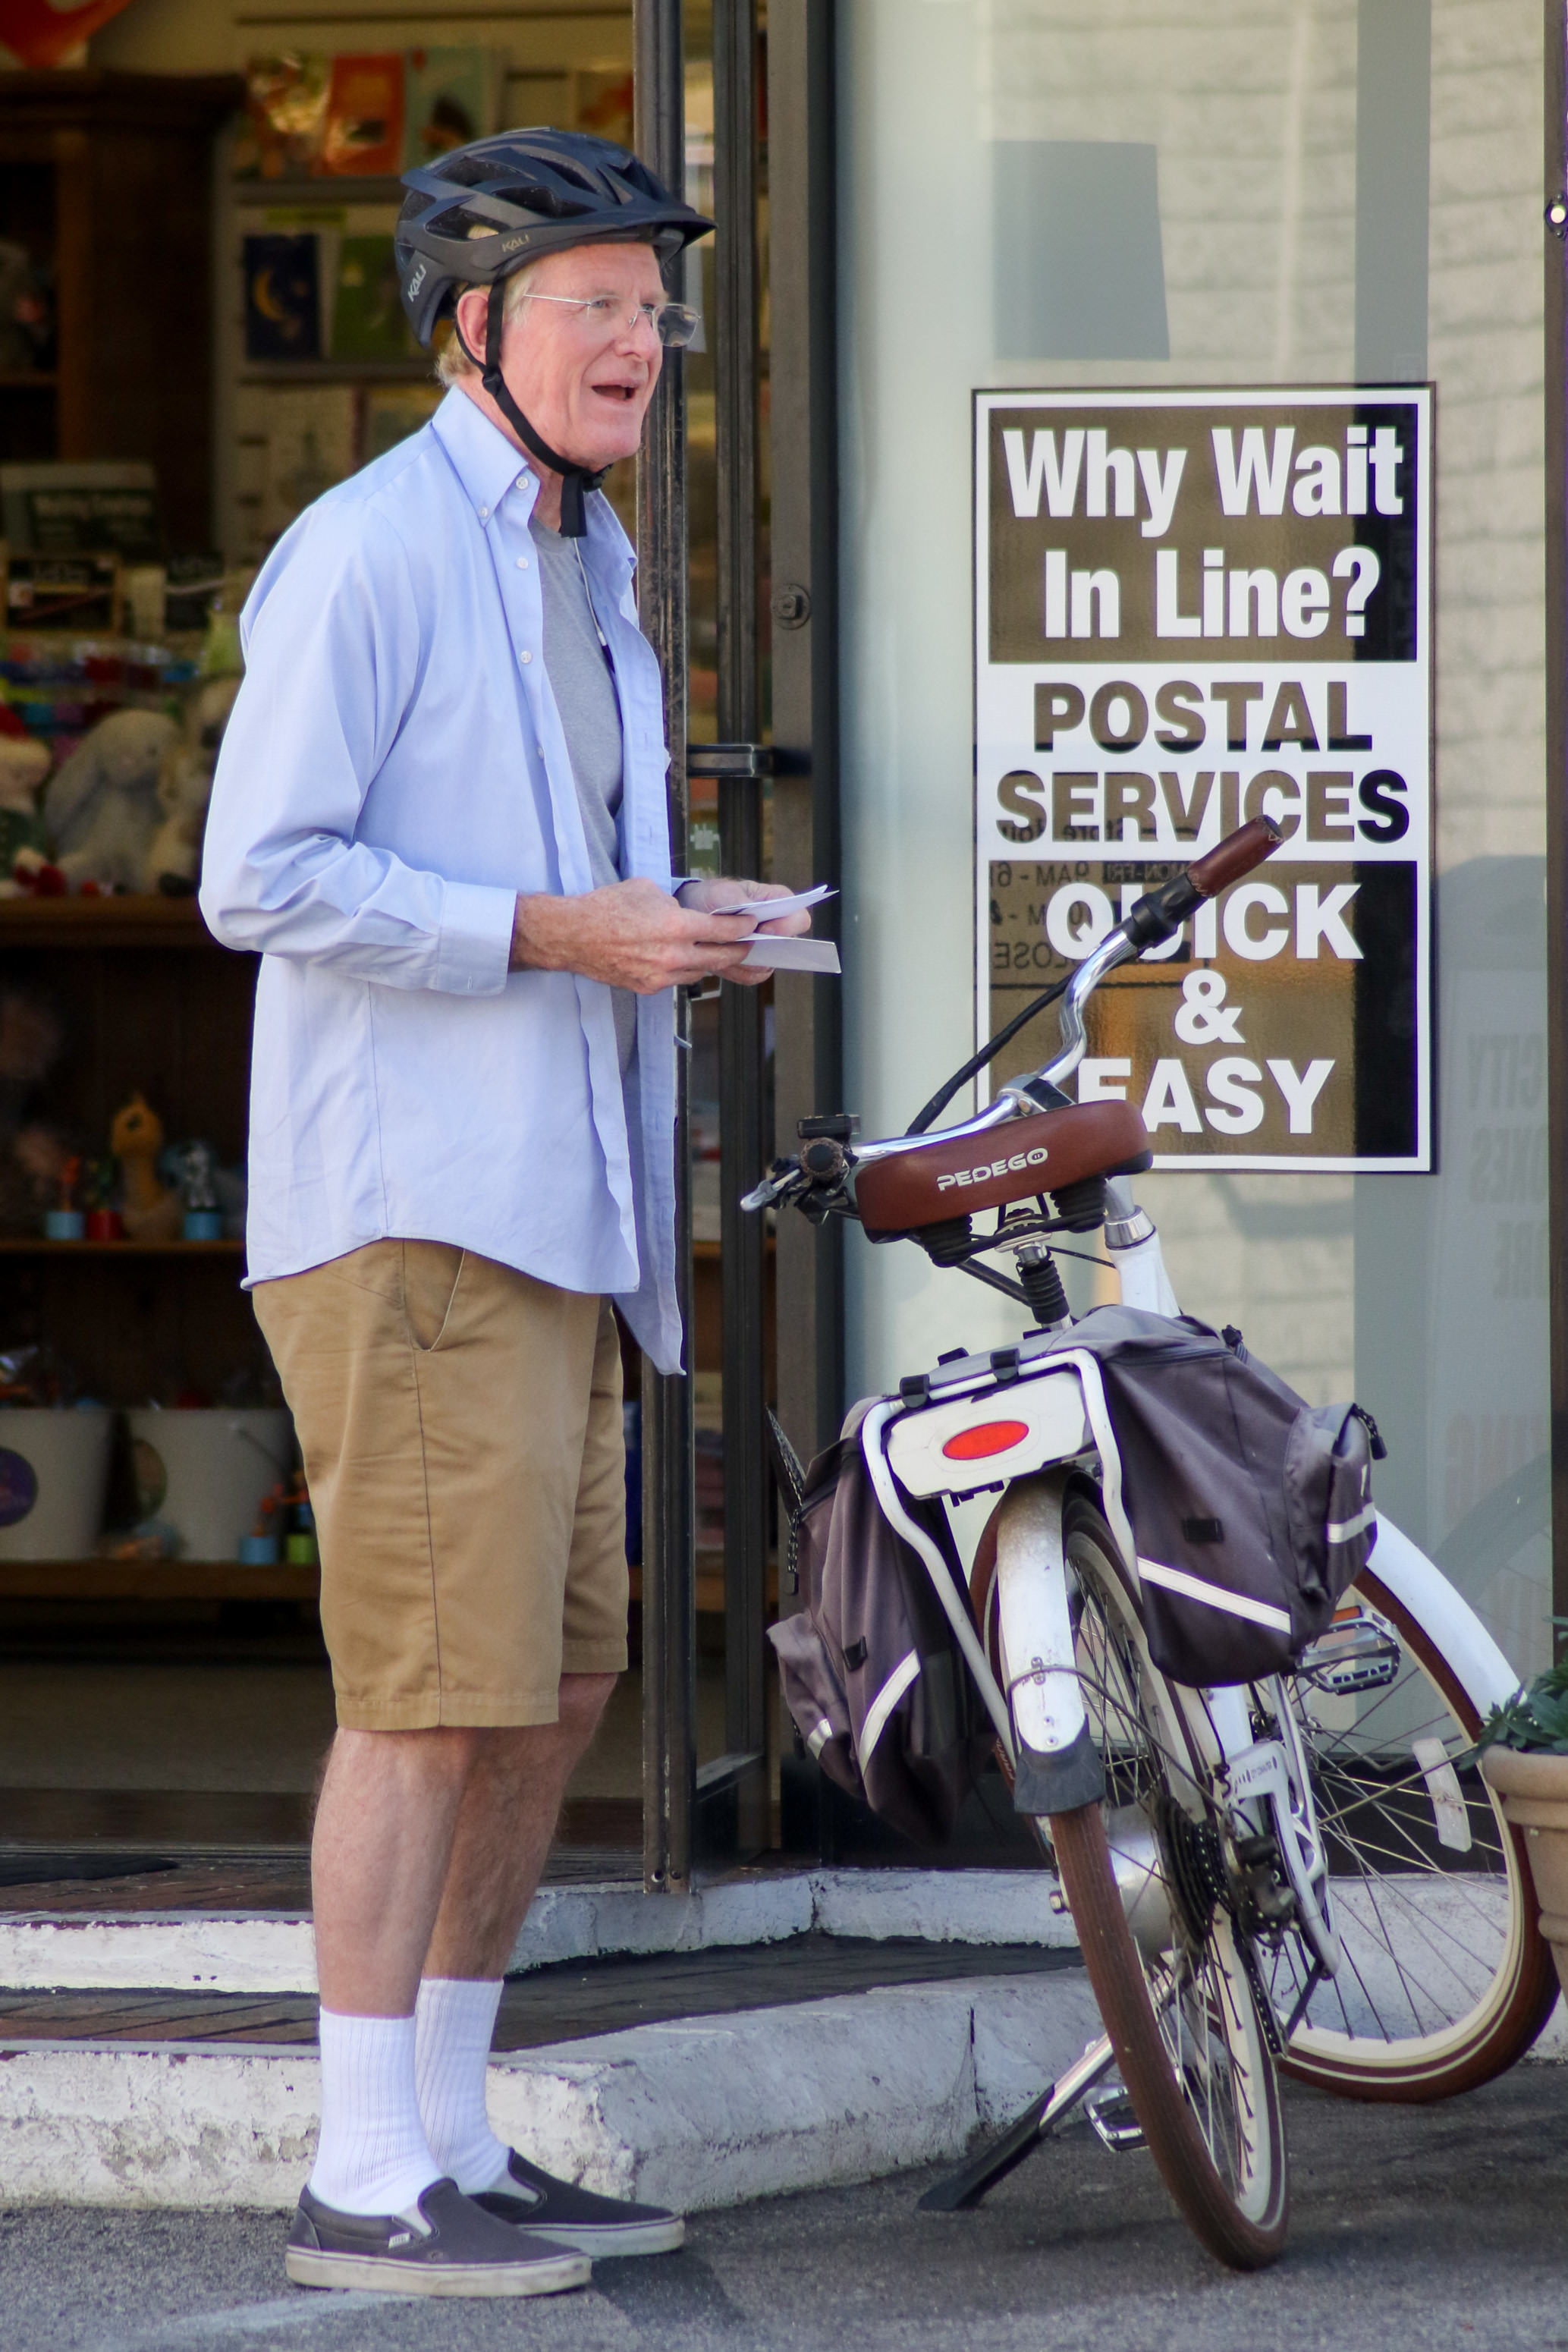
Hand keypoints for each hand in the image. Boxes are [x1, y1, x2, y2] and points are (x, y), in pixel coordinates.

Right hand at [510, 877, 757, 990]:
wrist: (572, 935)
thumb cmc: (606, 907)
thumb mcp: (647, 890)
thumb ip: (673, 904)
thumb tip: (686, 912)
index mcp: (675, 926)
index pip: (724, 932)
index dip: (743, 929)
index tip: (753, 926)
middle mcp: (672, 955)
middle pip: (719, 958)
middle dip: (737, 951)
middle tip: (748, 945)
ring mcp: (660, 975)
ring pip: (699, 971)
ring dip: (710, 961)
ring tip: (719, 952)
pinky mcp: (648, 987)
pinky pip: (676, 979)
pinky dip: (684, 969)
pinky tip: (684, 960)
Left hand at [675, 876, 811, 985]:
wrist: (694, 911)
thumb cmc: (714, 896)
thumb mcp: (723, 892)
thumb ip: (739, 901)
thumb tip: (751, 918)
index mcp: (778, 904)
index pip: (800, 919)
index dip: (787, 927)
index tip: (764, 930)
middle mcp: (777, 928)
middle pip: (787, 948)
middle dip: (763, 950)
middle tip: (739, 945)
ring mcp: (765, 949)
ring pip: (767, 966)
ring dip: (745, 962)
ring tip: (724, 949)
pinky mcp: (751, 965)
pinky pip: (751, 976)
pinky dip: (735, 971)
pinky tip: (721, 959)